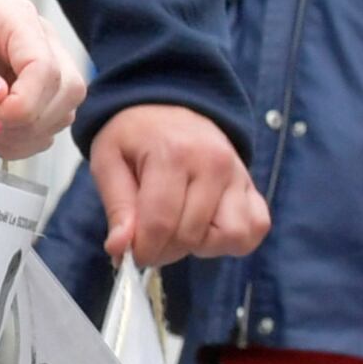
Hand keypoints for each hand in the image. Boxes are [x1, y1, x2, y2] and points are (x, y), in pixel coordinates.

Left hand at [0, 0, 86, 158]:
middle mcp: (35, 41)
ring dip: (26, 135)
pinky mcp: (22, 92)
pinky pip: (42, 125)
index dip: (24, 104)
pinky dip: (20, 142)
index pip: (47, 68)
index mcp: (16, 19)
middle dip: (29, 121)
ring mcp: (31, 68)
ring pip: (61, 111)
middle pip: (67, 90)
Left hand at [84, 101, 271, 266]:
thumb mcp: (108, 163)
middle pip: (191, 236)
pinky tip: (205, 228)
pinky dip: (231, 240)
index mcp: (173, 154)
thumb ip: (117, 208)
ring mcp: (239, 175)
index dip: (142, 250)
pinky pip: (254, 229)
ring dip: (201, 246)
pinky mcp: (252, 187)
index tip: (129, 253)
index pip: (160, 224)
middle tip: (149, 237)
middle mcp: (214, 163)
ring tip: (179, 228)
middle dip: (164, 250)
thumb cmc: (135, 139)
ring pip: (230, 236)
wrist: (169, 110)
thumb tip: (119, 249)